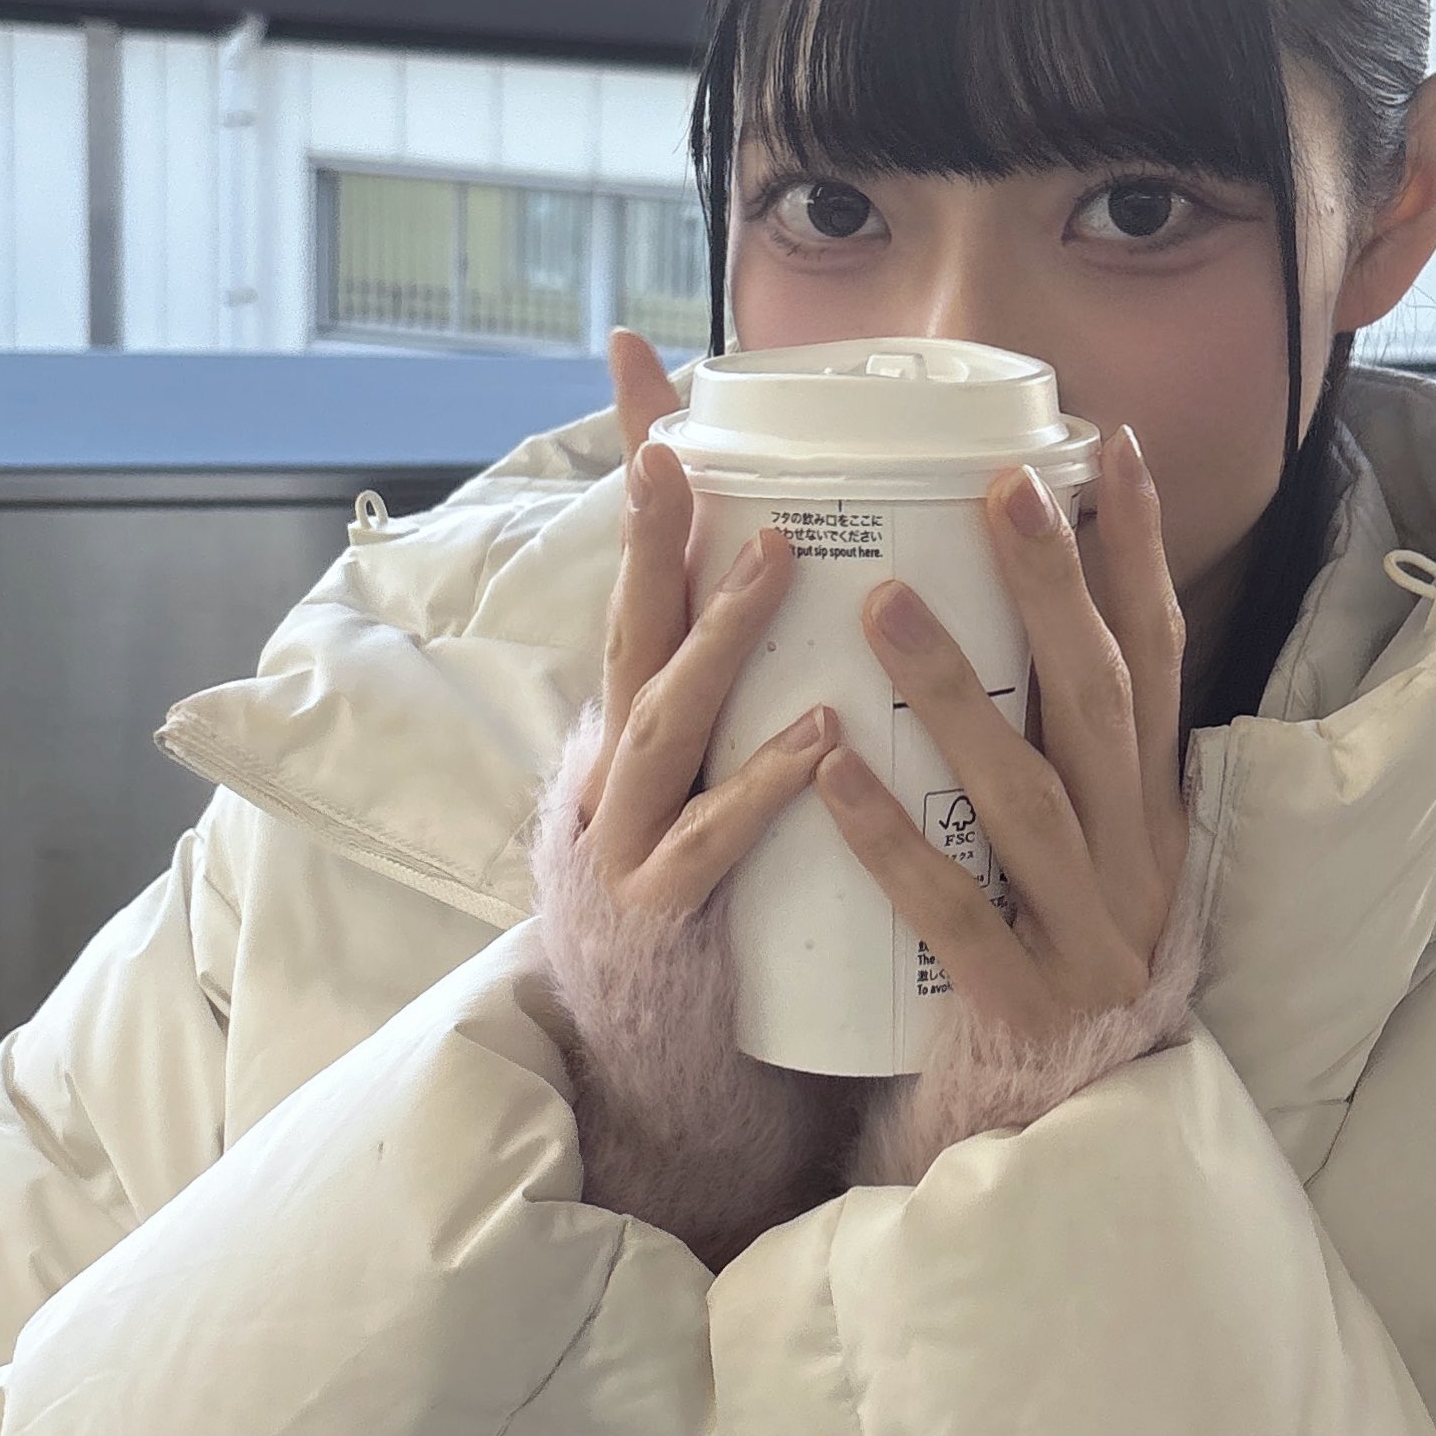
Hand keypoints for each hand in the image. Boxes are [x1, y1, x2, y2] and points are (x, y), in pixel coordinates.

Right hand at [572, 330, 833, 921]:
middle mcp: (616, 773)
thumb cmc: (704, 916)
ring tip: (780, 555)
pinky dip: (764, 785)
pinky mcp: (660, 922)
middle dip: (648, 536)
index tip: (641, 363)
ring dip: (718, 635)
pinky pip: (713, 844)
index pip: (640, 583)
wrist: (656, 1073)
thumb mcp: (708, 783)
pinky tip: (820, 738)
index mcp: (638, 730)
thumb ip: (736, 695)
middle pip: (627, 632)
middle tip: (672, 444)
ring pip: (663, 722)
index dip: (643, 481)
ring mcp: (626, 845)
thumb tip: (796, 587)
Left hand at [816, 424, 1187, 1037]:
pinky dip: (893, 840)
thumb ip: (1069, 754)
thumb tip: (1036, 613)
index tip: (1112, 448)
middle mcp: (1133, 859)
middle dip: (1055, 586)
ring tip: (881, 601)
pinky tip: (833, 775)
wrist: (1068, 1139)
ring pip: (1024, 796)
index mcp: (1150, 809)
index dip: (1140, 554)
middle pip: (1098, 701)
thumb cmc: (1058, 967)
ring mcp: (1084, 933)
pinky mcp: (1022, 1004)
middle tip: (1000, 484)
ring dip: (955, 691)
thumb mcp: (1092, 852)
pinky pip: (953, 912)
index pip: (1157, 659)